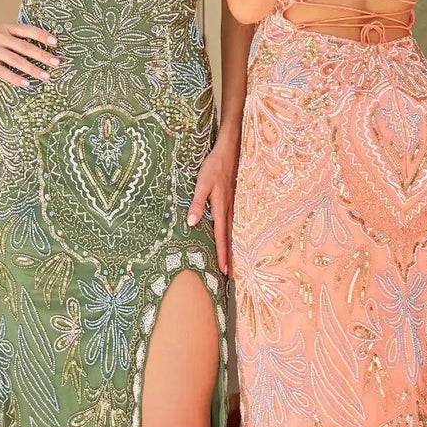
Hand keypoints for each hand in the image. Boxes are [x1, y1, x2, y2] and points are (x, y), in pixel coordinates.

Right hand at [0, 22, 59, 87]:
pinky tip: (25, 83)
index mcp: (5, 28)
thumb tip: (39, 50)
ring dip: (32, 69)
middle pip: (24, 46)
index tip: (55, 42)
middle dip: (42, 55)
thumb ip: (15, 40)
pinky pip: (2, 71)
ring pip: (15, 59)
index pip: (27, 30)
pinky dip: (15, 77)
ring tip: (45, 76)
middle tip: (57, 63)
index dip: (42, 35)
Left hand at [186, 131, 239, 274]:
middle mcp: (230, 209)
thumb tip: (191, 223)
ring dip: (234, 248)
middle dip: (231, 257)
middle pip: (231, 238)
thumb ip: (197, 203)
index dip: (223, 253)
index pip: (222, 236)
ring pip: (234, 232)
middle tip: (232, 276)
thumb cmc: (215, 165)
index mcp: (222, 207)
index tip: (223, 270)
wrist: (230, 150)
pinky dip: (235, 236)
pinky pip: (235, 223)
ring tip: (234, 264)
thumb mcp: (202, 183)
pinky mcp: (234, 201)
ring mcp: (234, 205)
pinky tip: (235, 240)